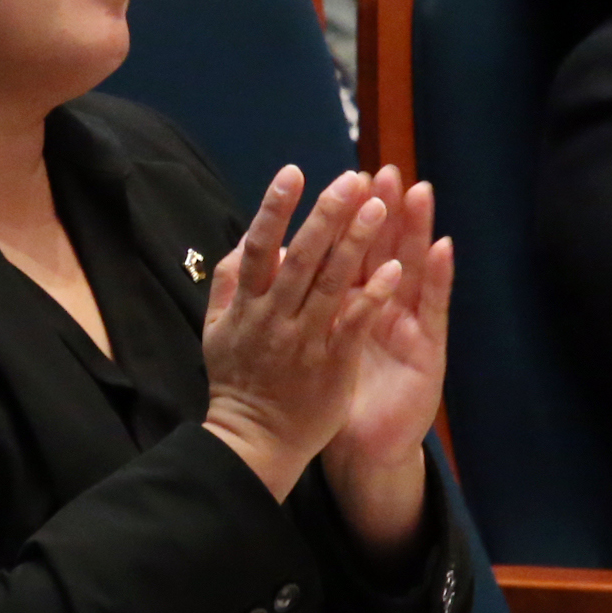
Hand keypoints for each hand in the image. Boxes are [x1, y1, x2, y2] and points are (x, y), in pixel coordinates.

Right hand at [202, 167, 399, 498]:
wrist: (255, 440)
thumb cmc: (237, 378)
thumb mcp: (216, 329)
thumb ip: (228, 282)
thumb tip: (245, 239)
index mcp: (246, 305)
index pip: (258, 247)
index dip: (274, 208)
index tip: (293, 172)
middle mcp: (274, 318)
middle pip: (301, 257)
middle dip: (326, 215)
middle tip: (350, 178)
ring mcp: (305, 340)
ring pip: (332, 284)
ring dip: (356, 243)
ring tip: (380, 206)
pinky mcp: (332, 364)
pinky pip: (355, 323)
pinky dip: (372, 294)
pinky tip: (394, 267)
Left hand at [321, 170, 454, 561]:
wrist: (362, 449)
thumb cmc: (331, 399)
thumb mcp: (311, 348)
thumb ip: (297, 306)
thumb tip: (272, 261)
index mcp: (350, 304)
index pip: (351, 250)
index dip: (351, 215)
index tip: (349, 177)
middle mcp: (383, 307)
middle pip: (385, 249)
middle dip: (385, 209)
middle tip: (388, 171)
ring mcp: (407, 325)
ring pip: (414, 266)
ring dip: (417, 228)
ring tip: (420, 192)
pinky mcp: (428, 349)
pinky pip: (434, 308)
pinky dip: (441, 276)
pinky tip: (445, 246)